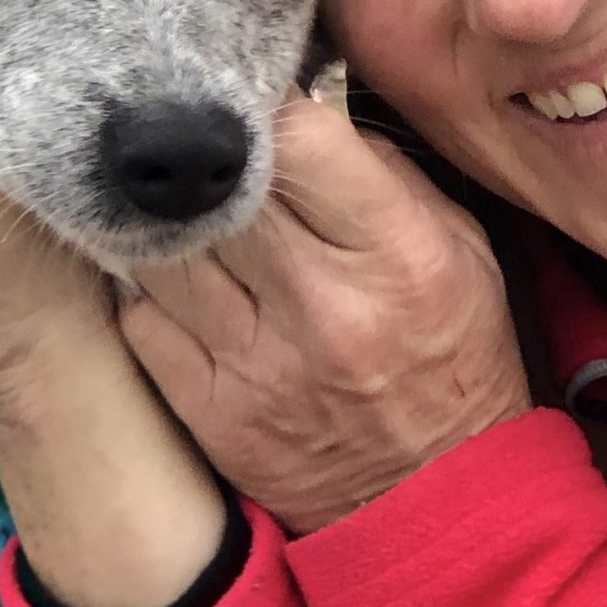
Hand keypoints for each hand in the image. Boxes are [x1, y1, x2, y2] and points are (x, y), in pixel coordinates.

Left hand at [122, 98, 532, 533]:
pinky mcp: (211, 410)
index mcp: (397, 254)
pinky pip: (142, 319)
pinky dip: (151, 291)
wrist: (435, 502)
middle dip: (209, 161)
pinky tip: (177, 283)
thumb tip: (304, 111)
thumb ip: (386, 176)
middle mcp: (322, 306)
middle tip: (207, 150)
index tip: (258, 104)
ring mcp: (257, 364)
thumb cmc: (453, 357)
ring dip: (167, 222)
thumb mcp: (463, 251)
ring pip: (164, 250)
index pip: (300, 140)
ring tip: (182, 211)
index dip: (267, 108)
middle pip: (218, 190)